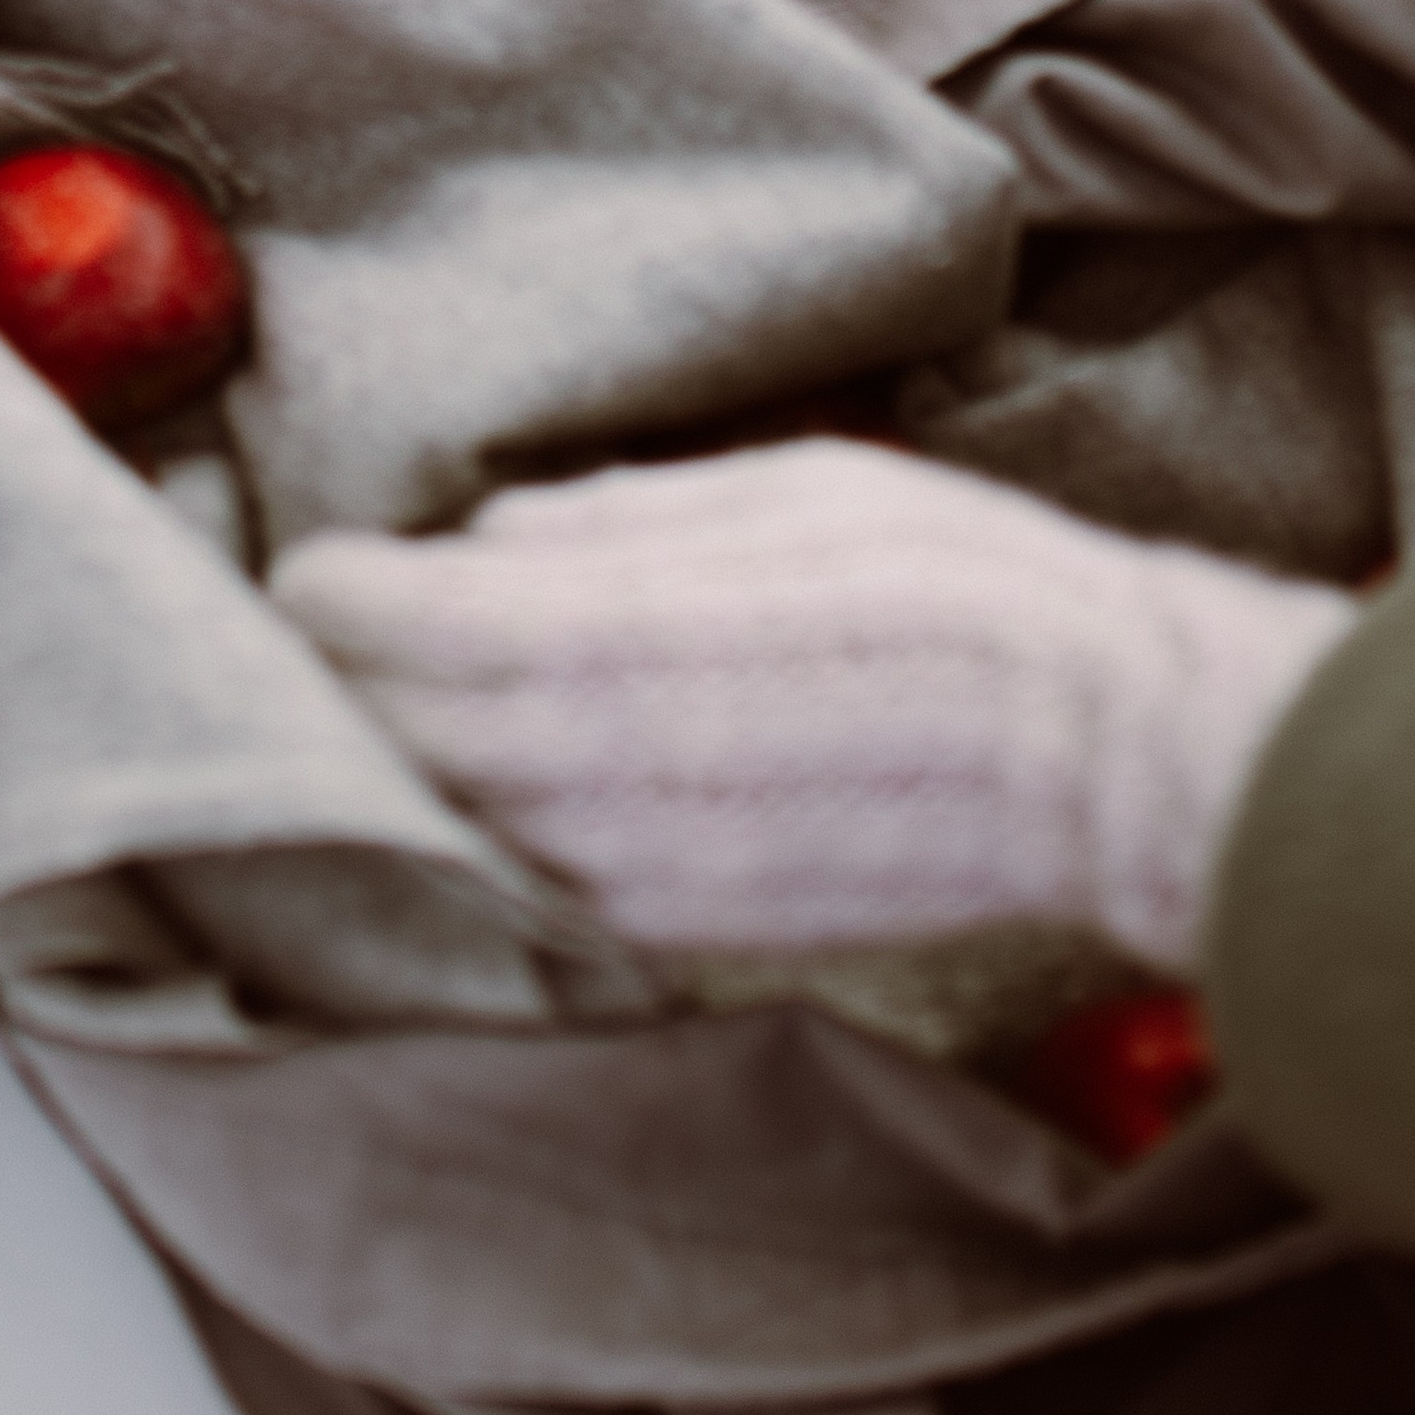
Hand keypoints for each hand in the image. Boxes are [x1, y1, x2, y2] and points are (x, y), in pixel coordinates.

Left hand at [274, 440, 1351, 972]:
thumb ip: (618, 517)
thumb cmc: (964, 582)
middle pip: (410, 734)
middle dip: (347, 684)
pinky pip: (540, 883)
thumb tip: (489, 541)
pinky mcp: (689, 933)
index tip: (305, 571)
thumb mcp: (791, 482)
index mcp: (630, 633)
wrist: (1110, 754)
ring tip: (383, 704)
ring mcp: (647, 872)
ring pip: (462, 820)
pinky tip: (491, 785)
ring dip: (405, 764)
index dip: (338, 595)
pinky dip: (491, 832)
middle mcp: (614, 770)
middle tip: (320, 635)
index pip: (414, 624)